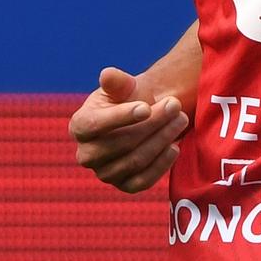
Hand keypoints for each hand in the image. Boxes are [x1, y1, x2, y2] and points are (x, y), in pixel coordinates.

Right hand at [68, 66, 187, 192]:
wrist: (144, 118)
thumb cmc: (129, 99)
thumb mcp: (123, 87)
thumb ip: (116, 82)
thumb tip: (107, 75)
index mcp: (80, 126)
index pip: (94, 125)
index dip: (120, 117)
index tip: (146, 107)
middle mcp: (86, 154)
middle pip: (120, 143)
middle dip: (152, 124)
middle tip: (175, 105)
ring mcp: (104, 173)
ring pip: (134, 161)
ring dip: (161, 140)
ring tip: (181, 119)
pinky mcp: (124, 185)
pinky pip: (142, 181)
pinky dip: (161, 165)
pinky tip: (175, 146)